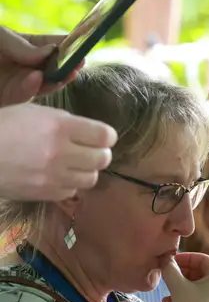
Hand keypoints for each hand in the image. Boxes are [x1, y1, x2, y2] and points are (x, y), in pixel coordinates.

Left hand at [0, 27, 81, 105]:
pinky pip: (26, 95)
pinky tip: (37, 78)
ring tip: (66, 73)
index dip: (68, 45)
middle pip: (55, 68)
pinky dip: (32, 88)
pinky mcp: (12, 98)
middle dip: (69, 66)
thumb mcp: (0, 37)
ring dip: (58, 80)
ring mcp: (22, 83)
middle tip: (80, 63)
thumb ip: (23, 45)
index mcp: (27, 47)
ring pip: (47, 85)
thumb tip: (51, 51)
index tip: (82, 43)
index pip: (52, 45)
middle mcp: (28, 66)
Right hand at [0, 103, 116, 200]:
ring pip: (91, 178)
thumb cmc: (2, 127)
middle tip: (88, 151)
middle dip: (99, 154)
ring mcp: (53, 175)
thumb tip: (69, 109)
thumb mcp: (29, 110)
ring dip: (86, 171)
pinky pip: (71, 191)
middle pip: (103, 159)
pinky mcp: (44, 192)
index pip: (105, 136)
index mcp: (60, 126)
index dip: (106, 137)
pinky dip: (68, 184)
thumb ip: (59, 115)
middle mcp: (60, 151)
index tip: (100, 137)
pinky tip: (57, 176)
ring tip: (73, 164)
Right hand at [159, 252, 208, 301]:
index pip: (203, 259)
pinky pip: (205, 296)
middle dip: (183, 273)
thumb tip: (165, 259)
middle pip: (203, 272)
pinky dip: (190, 296)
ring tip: (167, 291)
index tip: (171, 261)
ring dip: (183, 286)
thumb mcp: (178, 287)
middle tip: (168, 275)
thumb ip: (170, 269)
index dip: (185, 258)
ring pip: (202, 285)